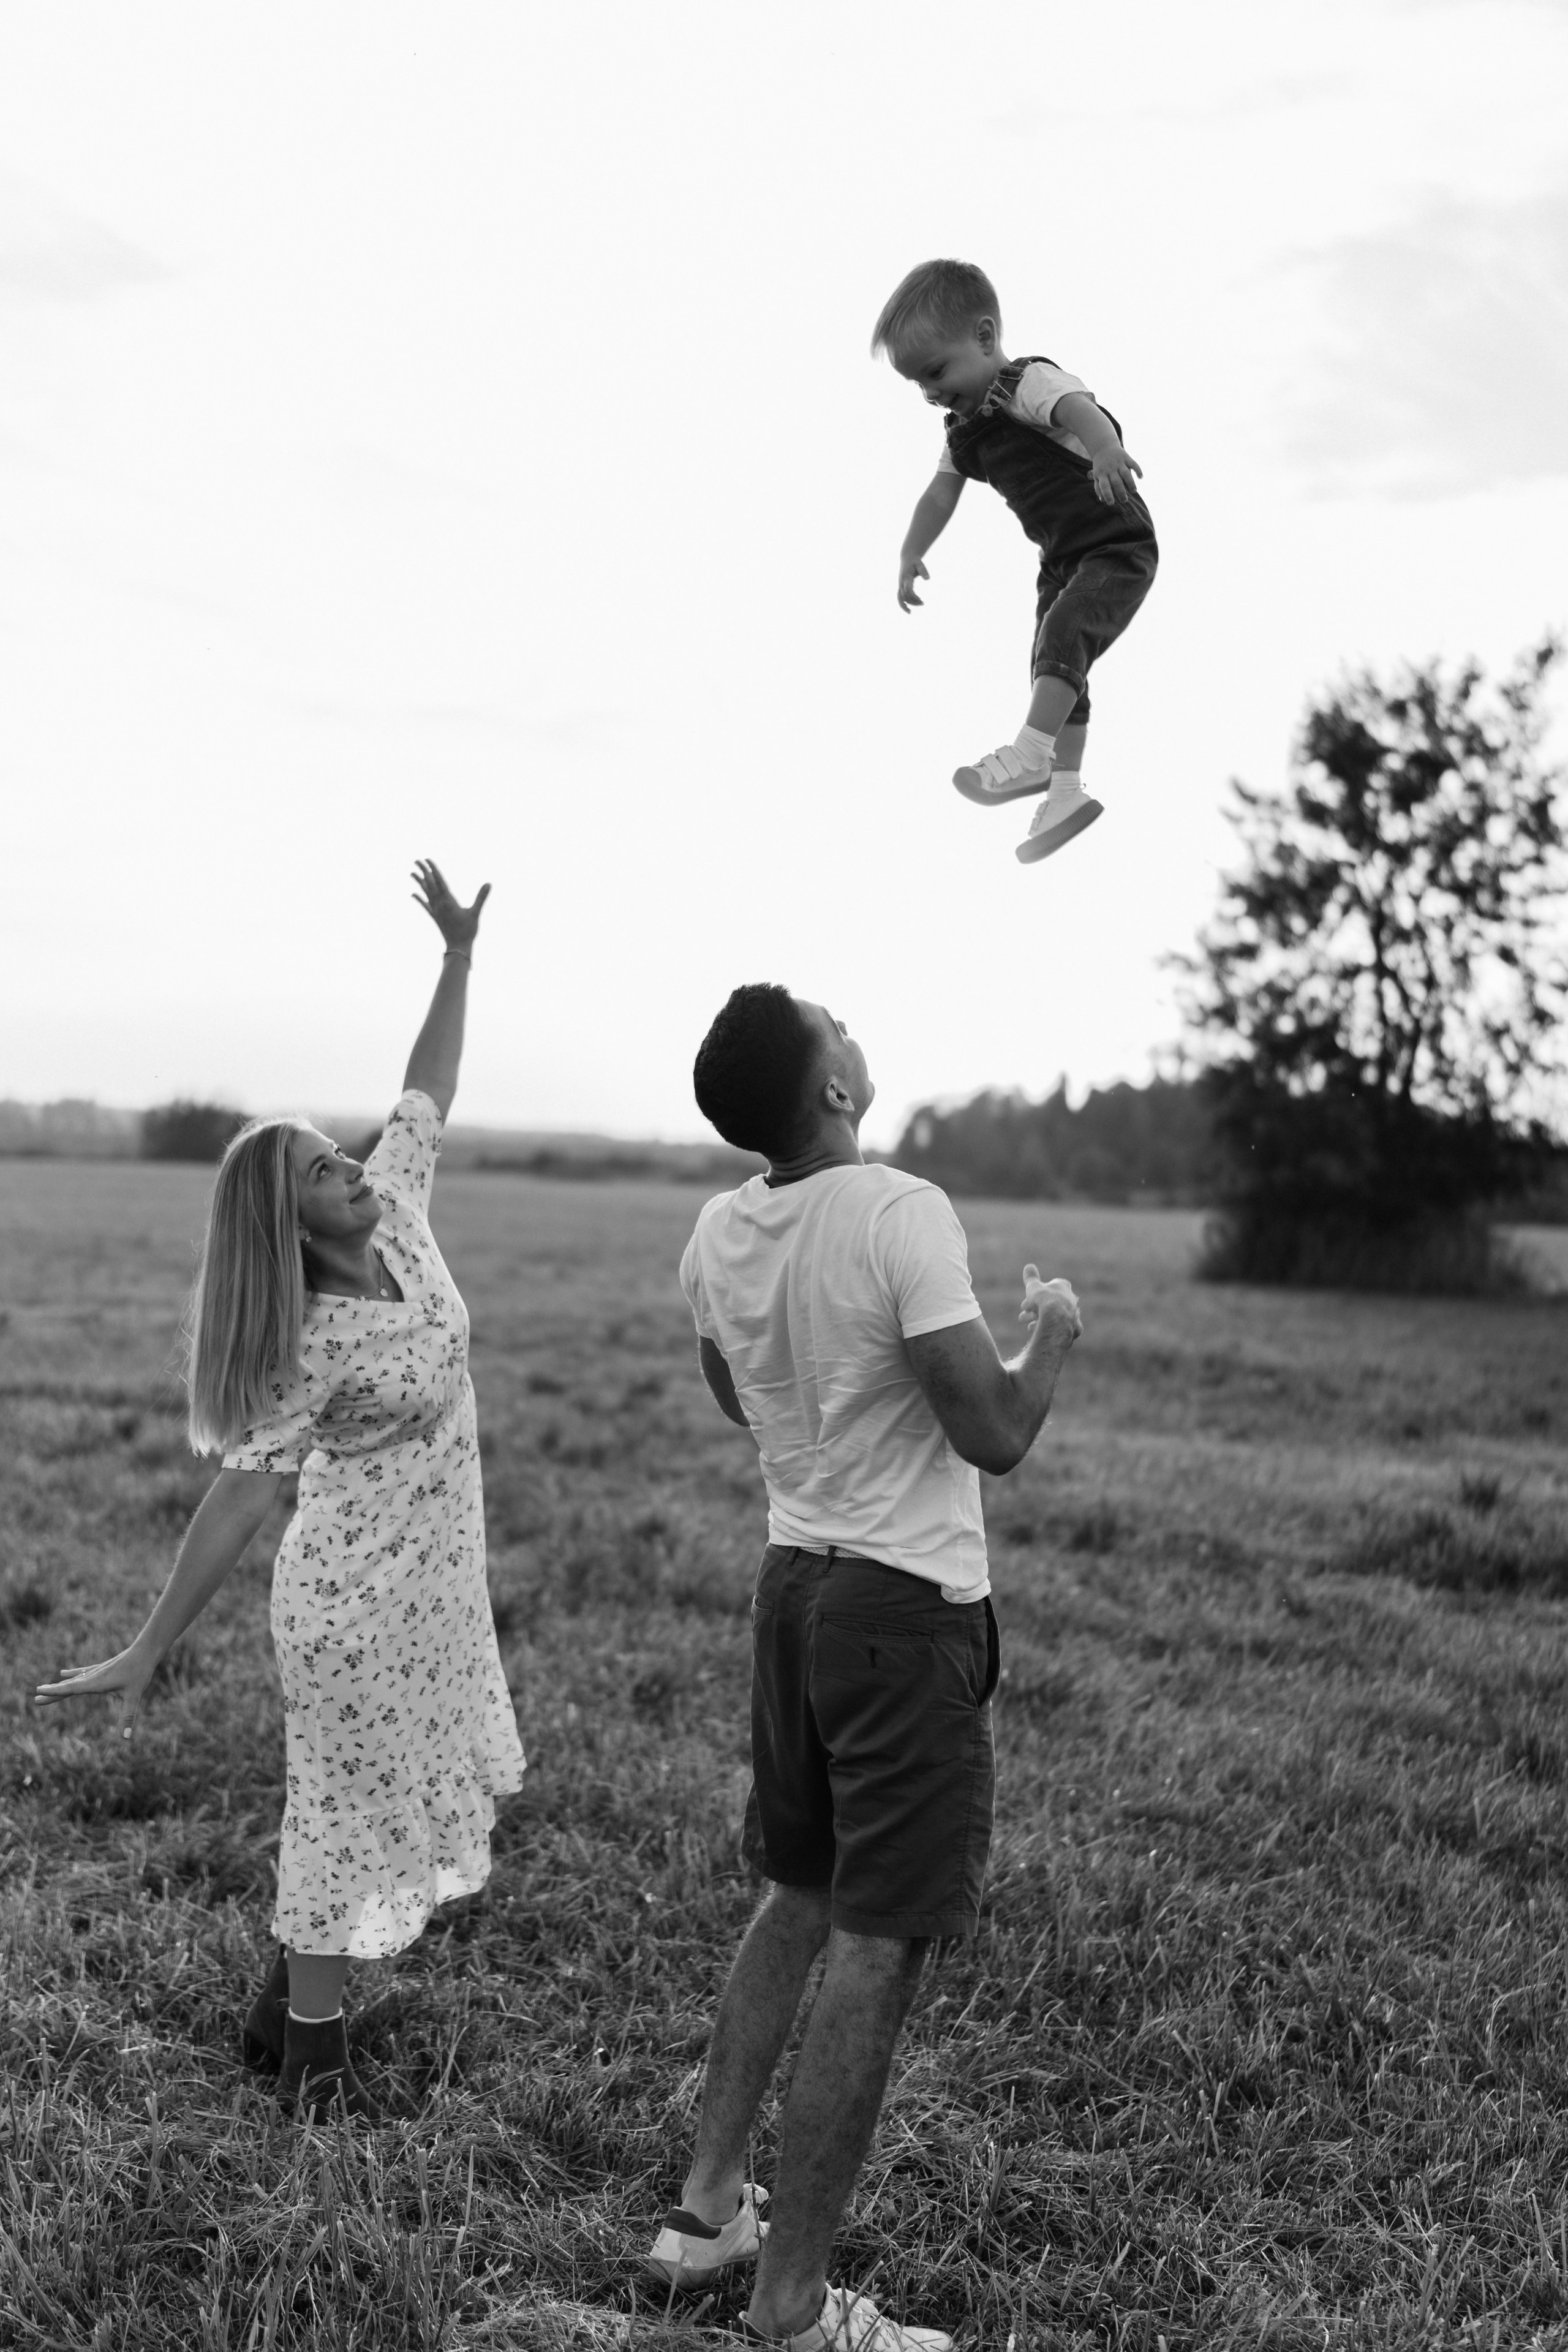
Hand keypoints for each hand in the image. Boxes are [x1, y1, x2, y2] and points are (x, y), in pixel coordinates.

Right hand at [35, 1641, 158, 1739]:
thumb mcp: (133, 1696)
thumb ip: (128, 1716)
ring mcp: (97, 1671)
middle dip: (52, 1693)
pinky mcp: (103, 1668)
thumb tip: (126, 1738)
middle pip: (68, 1686)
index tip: (39, 1692)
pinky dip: (73, 1674)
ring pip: (74, 1680)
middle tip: (35, 1699)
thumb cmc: (139, 1672)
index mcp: (96, 1683)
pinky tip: (63, 1673)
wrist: (145, 1651)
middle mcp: (93, 1676)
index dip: (55, 1692)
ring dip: (59, 1686)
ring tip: (43, 1689)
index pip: (71, 1689)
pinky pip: (83, 1672)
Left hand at [412, 859, 490, 953]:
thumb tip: (488, 883)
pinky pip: (425, 906)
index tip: (427, 859)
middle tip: (416, 860)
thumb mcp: (476, 913)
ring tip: (412, 873)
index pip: (439, 881)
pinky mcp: (435, 917)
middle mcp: (439, 904)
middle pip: (429, 884)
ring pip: (425, 893)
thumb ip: (481, 898)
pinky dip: (418, 899)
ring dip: (419, 882)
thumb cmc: (468, 931)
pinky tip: (412, 894)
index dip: (433, 869)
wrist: (458, 947)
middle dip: (423, 872)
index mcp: (448, 901)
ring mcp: (435, 910)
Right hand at [897, 556, 928, 611]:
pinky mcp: (900, 586)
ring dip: (904, 605)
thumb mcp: (919, 563)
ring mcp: (900, 585)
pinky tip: (908, 608)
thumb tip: (927, 579)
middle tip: (923, 603)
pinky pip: (899, 597)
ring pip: (899, 598)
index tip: (921, 600)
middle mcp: (901, 583)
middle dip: (912, 602)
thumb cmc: (914, 561)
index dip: (914, 597)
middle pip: (904, 596)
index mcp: (906, 577)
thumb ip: (923, 570)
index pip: (908, 590)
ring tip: (910, 612)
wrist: (906, 558)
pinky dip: (902, 603)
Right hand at [1019, 1264, 1082, 1345]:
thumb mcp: (1033, 1286)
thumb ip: (1031, 1277)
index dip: (1034, 1296)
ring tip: (1028, 1326)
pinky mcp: (1075, 1328)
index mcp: (1063, 1287)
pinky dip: (1048, 1330)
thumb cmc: (1044, 1300)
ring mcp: (1074, 1314)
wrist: (1057, 1319)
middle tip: (1022, 1316)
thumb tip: (1028, 1266)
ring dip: (1039, 1320)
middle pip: (1049, 1305)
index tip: (1025, 1303)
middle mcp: (1071, 1299)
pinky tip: (1039, 1332)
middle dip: (1033, 1311)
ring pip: (1054, 1317)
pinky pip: (1060, 1328)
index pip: (1048, 1289)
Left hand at [1089, 446, 1142, 507]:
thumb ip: (1098, 487)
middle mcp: (1110, 468)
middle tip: (1124, 501)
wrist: (1103, 446)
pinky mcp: (1126, 457)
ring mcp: (1119, 462)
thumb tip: (1102, 499)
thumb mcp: (1096, 475)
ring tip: (1134, 492)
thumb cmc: (1100, 465)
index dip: (1107, 495)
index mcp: (1102, 474)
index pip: (1104, 486)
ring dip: (1131, 483)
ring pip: (1126, 474)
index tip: (1111, 503)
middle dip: (1121, 492)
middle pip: (1116, 482)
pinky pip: (1133, 464)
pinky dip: (1138, 470)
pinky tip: (1141, 477)